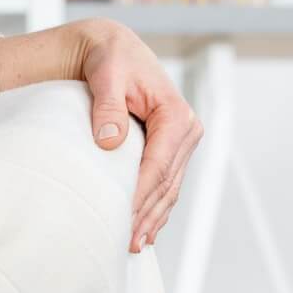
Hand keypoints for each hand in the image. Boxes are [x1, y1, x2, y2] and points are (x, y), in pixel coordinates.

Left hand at [73, 21, 202, 251]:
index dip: (140, 195)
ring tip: (133, 243)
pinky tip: (143, 229)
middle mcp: (186, 130)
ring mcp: (181, 143)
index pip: (159, 165)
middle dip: (147, 214)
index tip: (121, 218)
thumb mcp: (107, 75)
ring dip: (153, 218)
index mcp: (176, 115)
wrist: (112, 49)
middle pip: (167, 183)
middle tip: (125, 242)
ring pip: (169, 189)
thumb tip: (109, 140)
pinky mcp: (171, 149)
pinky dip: (155, 208)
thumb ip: (108, 105)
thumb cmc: (110, 59)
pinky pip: (165, 184)